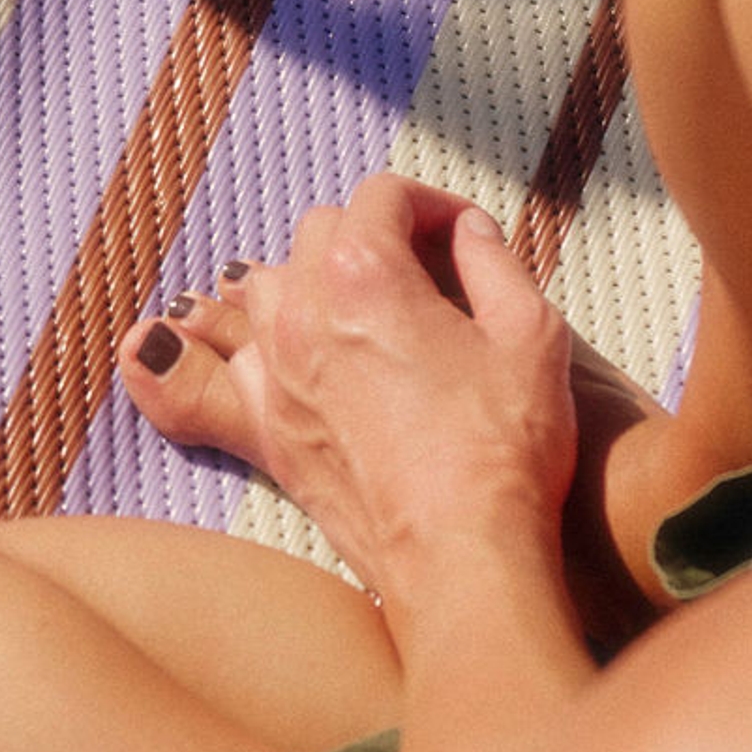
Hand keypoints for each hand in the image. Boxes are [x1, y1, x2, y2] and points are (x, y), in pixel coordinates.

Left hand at [121, 177, 578, 612]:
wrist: (462, 554)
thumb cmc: (504, 447)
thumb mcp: (532, 333)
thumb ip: (493, 261)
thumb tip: (467, 231)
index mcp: (364, 276)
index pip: (383, 197)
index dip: (430, 203)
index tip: (461, 232)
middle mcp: (301, 314)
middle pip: (320, 233)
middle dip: (371, 235)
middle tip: (423, 267)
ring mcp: (274, 374)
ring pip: (265, 288)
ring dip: (307, 280)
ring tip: (350, 302)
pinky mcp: (267, 431)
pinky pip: (219, 370)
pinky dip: (230, 349)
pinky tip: (235, 349)